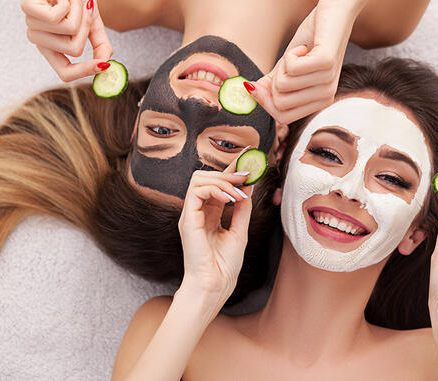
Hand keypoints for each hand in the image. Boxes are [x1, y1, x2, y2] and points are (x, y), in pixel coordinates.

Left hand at [21, 0, 111, 81]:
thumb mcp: (94, 23)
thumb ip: (100, 45)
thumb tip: (106, 65)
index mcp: (54, 47)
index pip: (65, 73)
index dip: (85, 71)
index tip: (104, 66)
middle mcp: (40, 39)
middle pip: (73, 50)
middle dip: (87, 28)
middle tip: (84, 11)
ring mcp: (31, 24)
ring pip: (67, 32)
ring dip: (77, 11)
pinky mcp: (27, 7)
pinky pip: (55, 17)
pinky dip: (68, 3)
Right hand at [178, 151, 253, 301]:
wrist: (215, 285)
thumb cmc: (225, 264)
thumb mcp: (240, 230)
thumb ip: (242, 207)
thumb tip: (248, 185)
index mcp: (209, 213)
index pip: (219, 182)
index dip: (233, 166)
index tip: (250, 153)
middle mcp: (198, 210)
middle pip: (206, 175)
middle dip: (229, 171)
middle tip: (248, 175)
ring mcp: (190, 214)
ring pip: (199, 179)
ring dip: (223, 181)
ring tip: (239, 193)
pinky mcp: (187, 220)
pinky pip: (196, 191)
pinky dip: (215, 190)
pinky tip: (229, 199)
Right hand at [248, 0, 356, 123]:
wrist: (335, 12)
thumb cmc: (312, 39)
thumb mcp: (287, 65)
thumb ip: (271, 84)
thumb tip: (249, 92)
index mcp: (319, 102)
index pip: (282, 117)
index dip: (264, 100)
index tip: (260, 82)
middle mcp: (326, 96)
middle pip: (280, 103)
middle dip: (274, 79)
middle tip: (289, 61)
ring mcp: (328, 81)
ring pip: (283, 85)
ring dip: (283, 63)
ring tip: (299, 51)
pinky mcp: (326, 63)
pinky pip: (292, 68)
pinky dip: (290, 53)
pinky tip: (304, 47)